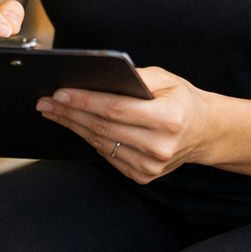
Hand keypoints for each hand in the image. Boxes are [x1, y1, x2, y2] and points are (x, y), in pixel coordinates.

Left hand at [35, 67, 211, 183]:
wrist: (205, 132)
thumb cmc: (181, 100)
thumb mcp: (164, 78)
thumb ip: (133, 77)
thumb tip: (96, 75)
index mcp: (167, 118)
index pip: (114, 109)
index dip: (83, 101)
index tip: (59, 93)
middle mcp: (159, 146)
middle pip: (102, 127)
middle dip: (69, 112)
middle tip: (45, 101)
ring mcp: (151, 166)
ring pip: (101, 143)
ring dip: (74, 126)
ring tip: (53, 111)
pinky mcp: (144, 176)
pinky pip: (108, 155)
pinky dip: (90, 139)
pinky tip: (76, 126)